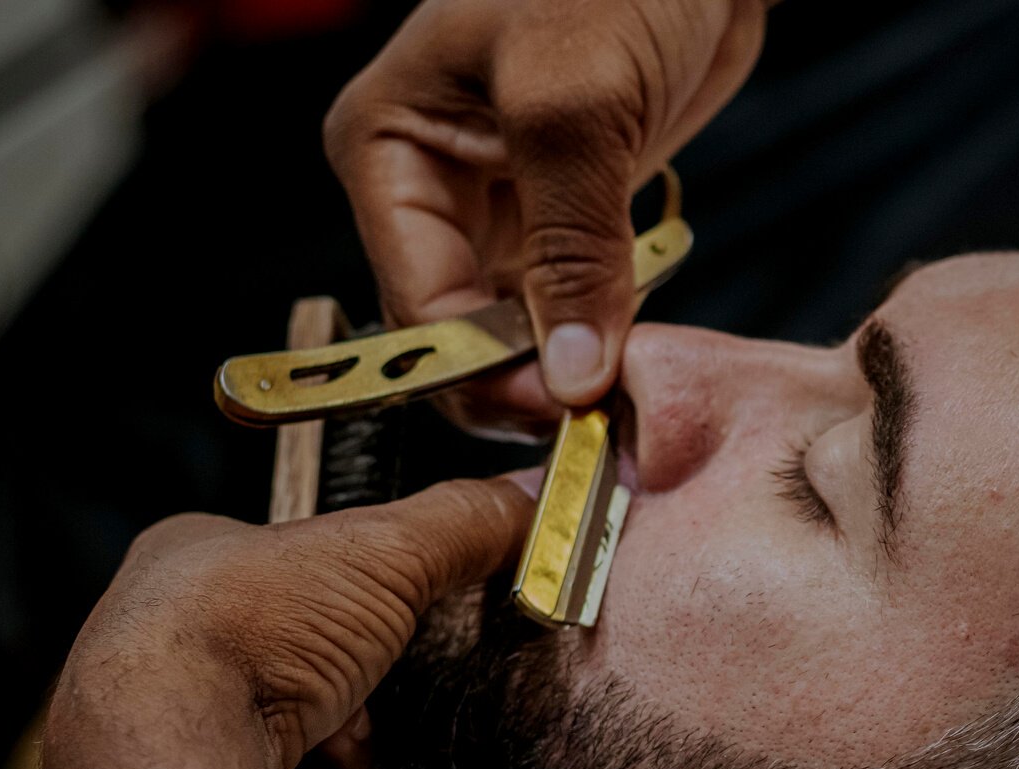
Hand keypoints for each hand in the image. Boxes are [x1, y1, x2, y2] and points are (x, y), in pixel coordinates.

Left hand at [46, 477, 532, 768]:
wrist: (175, 759)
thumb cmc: (243, 639)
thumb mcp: (384, 551)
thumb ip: (462, 522)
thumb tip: (524, 497)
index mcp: (194, 564)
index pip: (306, 575)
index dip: (362, 604)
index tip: (392, 621)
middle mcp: (171, 647)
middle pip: (324, 672)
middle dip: (361, 703)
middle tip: (358, 699)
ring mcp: (178, 734)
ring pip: (316, 748)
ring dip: (345, 760)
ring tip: (319, 753)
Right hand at [324, 0, 768, 436]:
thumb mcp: (578, 101)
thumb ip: (571, 245)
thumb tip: (571, 372)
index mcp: (387, 148)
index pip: (417, 307)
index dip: (485, 373)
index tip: (564, 410)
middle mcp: (428, 186)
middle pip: (458, 334)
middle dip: (522, 380)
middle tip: (597, 417)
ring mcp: (497, 205)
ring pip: (512, 330)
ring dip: (564, 368)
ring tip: (621, 398)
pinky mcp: (561, 214)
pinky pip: (565, 302)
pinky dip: (597, 337)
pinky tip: (631, 360)